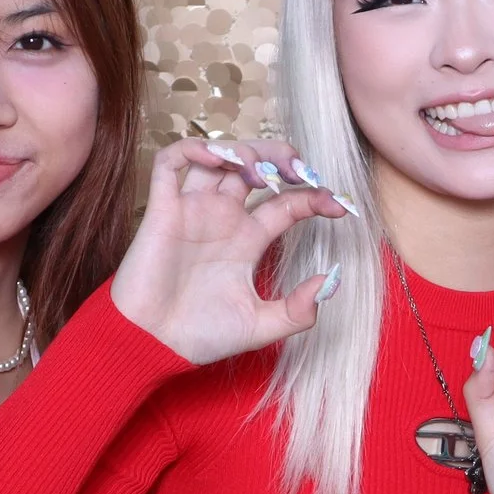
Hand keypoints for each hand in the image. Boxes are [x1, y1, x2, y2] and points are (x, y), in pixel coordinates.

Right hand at [108, 139, 347, 364]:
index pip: (287, 203)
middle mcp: (223, 218)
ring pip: (218, 158)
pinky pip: (170, 164)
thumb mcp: (261, 326)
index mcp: (248, 239)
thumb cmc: (200, 335)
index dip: (315, 197)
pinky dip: (193, 149)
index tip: (340, 206)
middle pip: (255, 167)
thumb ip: (298, 310)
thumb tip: (332, 281)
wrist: (152, 345)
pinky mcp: (161, 210)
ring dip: (243, 151)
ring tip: (261, 170)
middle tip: (301, 170)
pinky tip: (218, 158)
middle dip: (280, 157)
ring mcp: (192, 211)